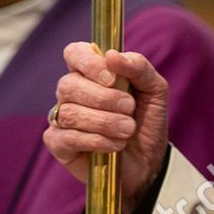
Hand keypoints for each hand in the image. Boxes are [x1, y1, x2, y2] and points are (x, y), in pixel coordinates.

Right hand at [45, 44, 170, 213]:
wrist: (150, 160)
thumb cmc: (147, 120)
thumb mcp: (155, 90)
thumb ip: (138, 67)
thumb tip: (112, 55)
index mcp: (91, 72)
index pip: (74, 53)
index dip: (88, 62)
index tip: (111, 78)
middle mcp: (72, 93)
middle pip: (68, 84)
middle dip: (104, 98)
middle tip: (130, 108)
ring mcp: (62, 118)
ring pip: (69, 112)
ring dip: (105, 122)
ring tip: (127, 130)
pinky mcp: (59, 144)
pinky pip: (66, 137)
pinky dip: (95, 140)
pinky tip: (114, 145)